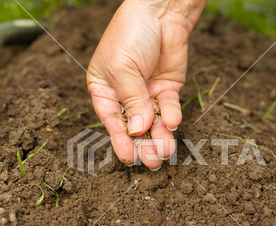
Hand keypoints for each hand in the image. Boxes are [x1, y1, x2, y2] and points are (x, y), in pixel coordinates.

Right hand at [87, 0, 205, 169]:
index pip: (111, 122)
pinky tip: (172, 122)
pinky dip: (171, 116)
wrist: (160, 13)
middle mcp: (125, 96)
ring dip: (160, 137)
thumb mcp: (123, 69)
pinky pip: (168, 108)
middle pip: (133, 127)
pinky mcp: (167, 90)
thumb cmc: (131, 35)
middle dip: (143, 145)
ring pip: (153, 122)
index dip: (120, 141)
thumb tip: (137, 130)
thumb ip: (131, 101)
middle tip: (153, 161)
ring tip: (165, 151)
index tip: (129, 159)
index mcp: (104, 90)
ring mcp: (147, 94)